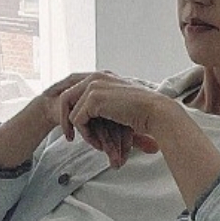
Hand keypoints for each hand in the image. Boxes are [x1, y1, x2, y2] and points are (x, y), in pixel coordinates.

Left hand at [53, 71, 168, 167]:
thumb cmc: (140, 114)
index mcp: (101, 77)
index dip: (68, 110)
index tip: (71, 128)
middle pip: (64, 98)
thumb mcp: (116, 107)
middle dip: (65, 121)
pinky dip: (86, 135)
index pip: (73, 90)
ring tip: (95, 143)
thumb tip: (80, 118)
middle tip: (69, 138)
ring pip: (70, 112)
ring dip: (81, 132)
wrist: (154, 112)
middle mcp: (95, 77)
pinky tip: (99, 142)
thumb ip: (99, 108)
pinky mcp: (93, 98)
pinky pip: (77, 120)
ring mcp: (93, 86)